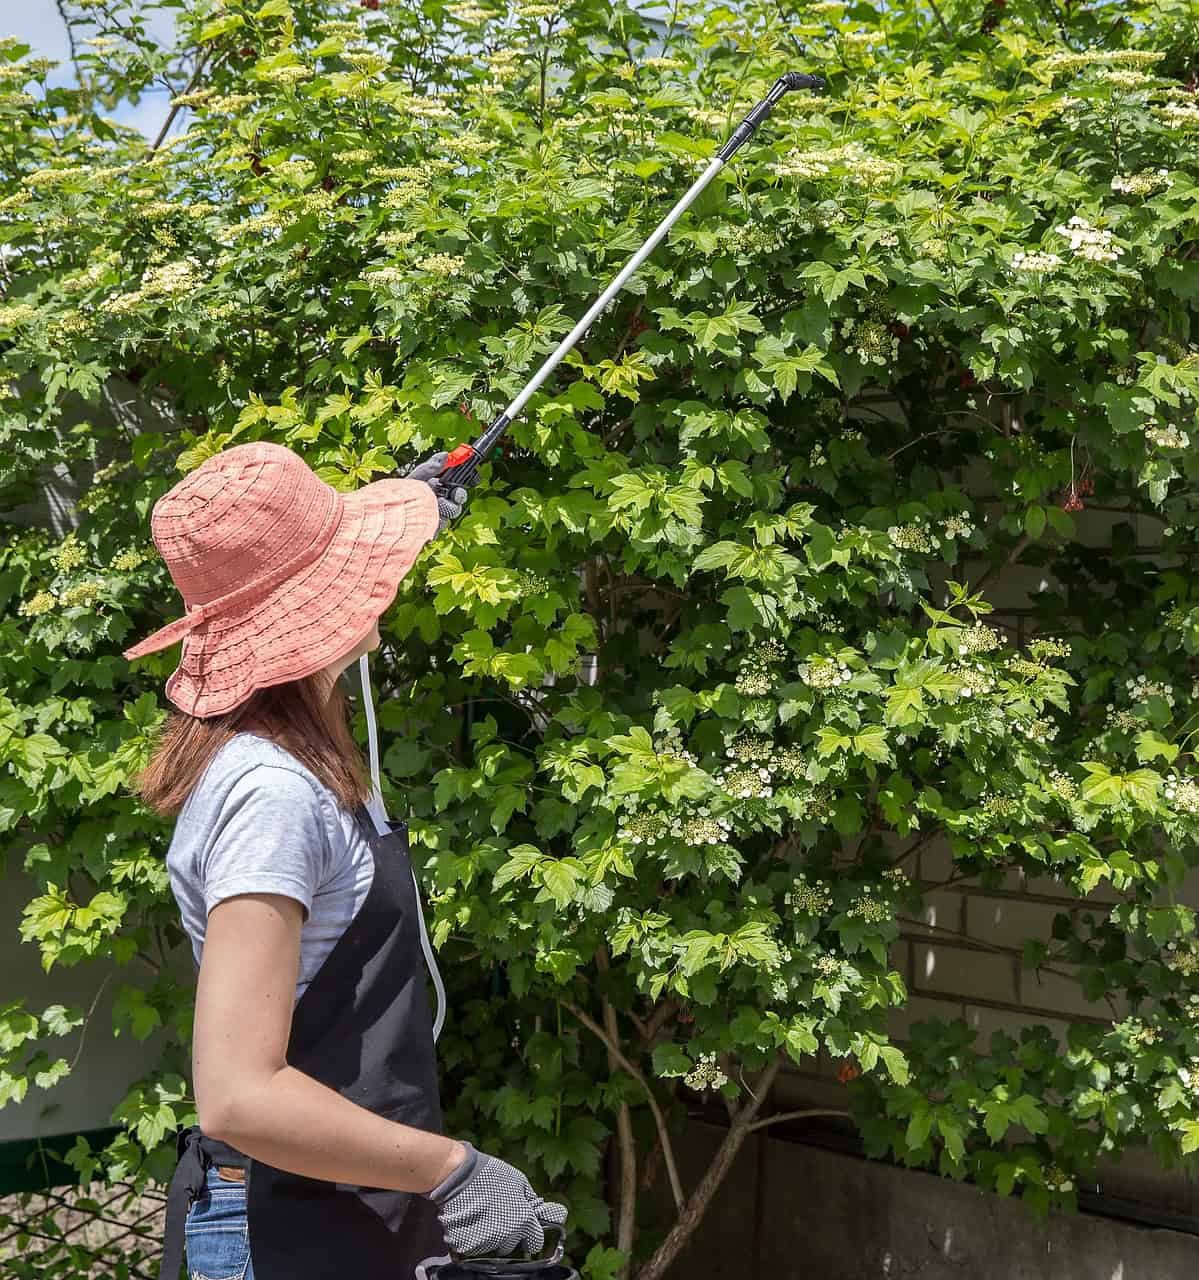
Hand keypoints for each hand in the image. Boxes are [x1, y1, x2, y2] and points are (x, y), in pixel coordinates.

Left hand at [400, 450, 468, 534]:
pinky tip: (425, 516)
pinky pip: (440, 525)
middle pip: (457, 503)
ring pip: (450, 514)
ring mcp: (434, 518)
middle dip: (456, 498)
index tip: (462, 485)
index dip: (460, 489)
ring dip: (443, 508)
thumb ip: (432, 466)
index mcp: (436, 491)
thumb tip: (445, 454)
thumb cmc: (401, 493)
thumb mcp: (417, 477)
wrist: (391, 513)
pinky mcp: (431, 530)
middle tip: (452, 495)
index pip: (455, 490)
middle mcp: (436, 504)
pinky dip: (434, 520)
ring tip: (430, 504)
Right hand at [421, 1141, 567, 1258]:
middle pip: (512, 1245)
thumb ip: (530, 1201)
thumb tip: (538, 1211)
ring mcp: (486, 1244)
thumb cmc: (490, 1174)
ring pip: (494, 1247)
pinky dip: (474, 1238)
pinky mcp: (467, 1248)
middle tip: (499, 1214)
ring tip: (483, 1214)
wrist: (459, 1175)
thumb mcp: (519, 1180)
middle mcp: (507, 1237)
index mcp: (524, 1222)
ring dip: (492, 1236)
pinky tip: (471, 1220)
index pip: (535, 1242)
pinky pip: (475, 1248)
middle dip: (509, 1234)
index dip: (531, 1234)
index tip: (526, 1227)